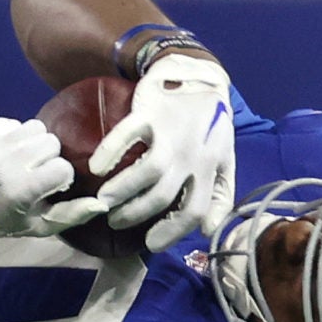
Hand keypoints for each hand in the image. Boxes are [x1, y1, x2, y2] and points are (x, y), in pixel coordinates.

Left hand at [0, 118, 91, 245]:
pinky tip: (11, 152)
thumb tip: (102, 202)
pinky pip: (15, 123)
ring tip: (27, 160)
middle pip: (51, 143)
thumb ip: (71, 215)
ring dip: (37, 143)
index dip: (62, 177)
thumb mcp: (41, 226)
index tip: (53, 186)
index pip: (61, 168)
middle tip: (39, 171)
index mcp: (17, 191)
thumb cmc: (9, 220)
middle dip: (51, 157)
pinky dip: (19, 135)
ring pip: (36, 128)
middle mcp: (1, 165)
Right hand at [94, 51, 234, 250]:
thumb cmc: (211, 124)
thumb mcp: (224, 160)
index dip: (173, 232)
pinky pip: (127, 134)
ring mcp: (169, 134)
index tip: (151, 244)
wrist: (201, 77)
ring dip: (122, 191)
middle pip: (163, 195)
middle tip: (115, 222)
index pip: (194, 211)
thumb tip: (206, 231)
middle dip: (136, 214)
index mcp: (209, 170)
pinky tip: (97, 167)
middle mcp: (190, 156)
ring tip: (104, 202)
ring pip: (147, 171)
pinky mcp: (149, 113)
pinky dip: (110, 151)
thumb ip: (220, 195)